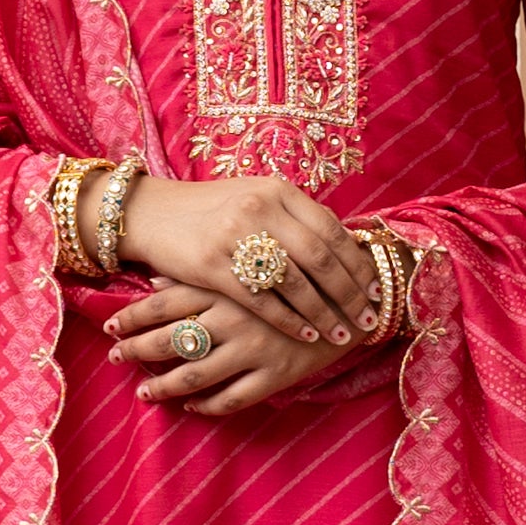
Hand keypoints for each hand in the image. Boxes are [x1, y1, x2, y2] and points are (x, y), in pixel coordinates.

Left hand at [108, 277, 354, 416]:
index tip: (109, 327)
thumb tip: (155, 277)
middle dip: (138, 351)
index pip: (166, 302)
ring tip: (143, 393)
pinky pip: (233, 399)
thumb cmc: (298, 273)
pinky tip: (192, 407)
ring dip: (164, 387)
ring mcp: (257, 349)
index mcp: (228, 286)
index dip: (134, 317)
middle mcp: (238, 318)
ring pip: (197, 375)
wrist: (358, 296)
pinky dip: (207, 406)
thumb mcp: (254, 259)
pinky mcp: (277, 375)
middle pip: (174, 340)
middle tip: (114, 358)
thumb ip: (207, 269)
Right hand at [115, 173, 372, 347]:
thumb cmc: (209, 209)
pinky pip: (262, 300)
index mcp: (277, 190)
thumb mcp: (255, 198)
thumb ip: (294, 217)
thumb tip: (341, 246)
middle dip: (350, 292)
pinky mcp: (213, 266)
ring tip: (342, 334)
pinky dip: (289, 320)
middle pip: (320, 257)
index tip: (375, 287)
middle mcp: (260, 209)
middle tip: (369, 317)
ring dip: (324, 313)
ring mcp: (236, 237)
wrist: (149, 213)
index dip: (357, 262)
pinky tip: (306, 334)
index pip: (331, 229)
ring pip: (295, 282)